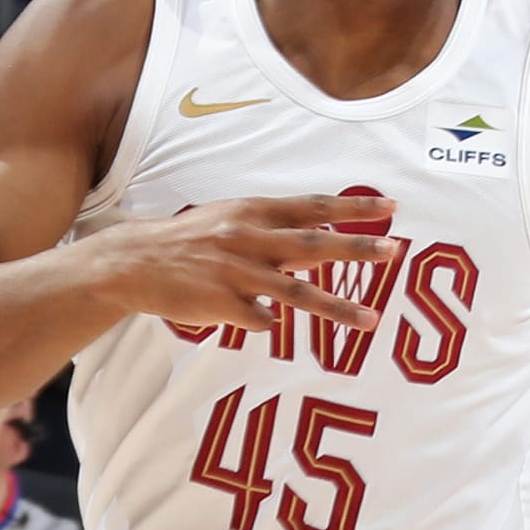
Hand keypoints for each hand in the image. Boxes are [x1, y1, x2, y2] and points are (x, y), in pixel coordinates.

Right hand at [96, 194, 398, 342]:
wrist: (135, 262)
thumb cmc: (189, 242)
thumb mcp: (232, 222)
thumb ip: (275, 229)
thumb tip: (322, 239)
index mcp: (254, 212)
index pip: (314, 207)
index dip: (353, 208)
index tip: (390, 208)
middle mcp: (250, 238)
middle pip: (314, 244)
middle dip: (357, 250)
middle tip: (394, 252)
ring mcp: (237, 272)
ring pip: (297, 292)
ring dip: (338, 308)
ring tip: (371, 320)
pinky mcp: (222, 304)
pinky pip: (260, 320)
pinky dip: (268, 322)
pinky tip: (260, 321)